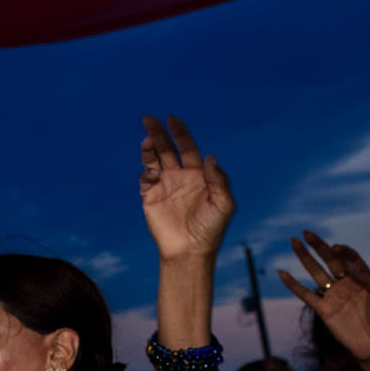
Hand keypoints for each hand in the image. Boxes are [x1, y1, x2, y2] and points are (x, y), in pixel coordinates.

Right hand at [139, 115, 235, 261]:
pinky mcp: (150, 197)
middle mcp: (180, 176)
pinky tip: (151, 171)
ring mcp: (164, 185)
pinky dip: (146, 172)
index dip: (181, 133)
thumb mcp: (224, 204)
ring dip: (149, 148)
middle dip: (159, 133)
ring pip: (153, 160)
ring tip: (146, 138)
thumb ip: (220, 180)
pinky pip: (145, 179)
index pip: (187, 148)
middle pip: (167, 149)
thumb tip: (209, 156)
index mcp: (198, 174)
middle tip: (149, 119)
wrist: (190, 251)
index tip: (172, 120)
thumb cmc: (211, 229)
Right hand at [278, 233, 369, 364]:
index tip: (337, 247)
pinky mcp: (324, 310)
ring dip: (304, 258)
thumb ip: (368, 277)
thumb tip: (346, 260)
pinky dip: (292, 284)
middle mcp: (346, 284)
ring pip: (315, 272)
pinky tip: (282, 273)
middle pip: (329, 260)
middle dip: (318, 246)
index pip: (349, 257)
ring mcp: (333, 296)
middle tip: (306, 233)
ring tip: (294, 242)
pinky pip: (305, 295)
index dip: (343, 250)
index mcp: (363, 278)